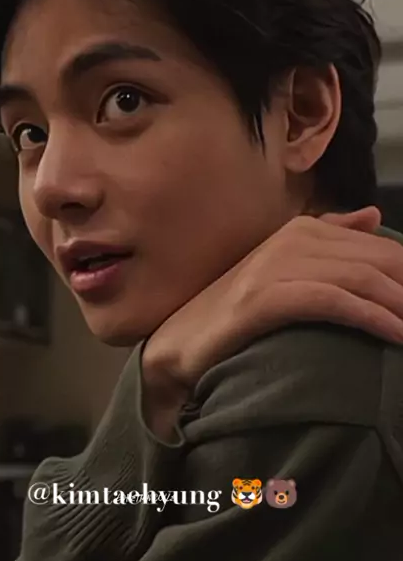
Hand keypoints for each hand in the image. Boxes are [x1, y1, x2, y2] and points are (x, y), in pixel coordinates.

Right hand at [142, 207, 402, 405]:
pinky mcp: (265, 297)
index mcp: (303, 230)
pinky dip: (372, 318)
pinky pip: (333, 302)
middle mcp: (293, 240)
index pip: (379, 249)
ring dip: (402, 306)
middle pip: (377, 261)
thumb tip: (374, 216)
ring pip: (361, 279)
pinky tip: (397, 335)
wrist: (179, 343)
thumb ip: (330, 239)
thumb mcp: (284, 270)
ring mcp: (277, 266)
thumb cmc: (236, 314)